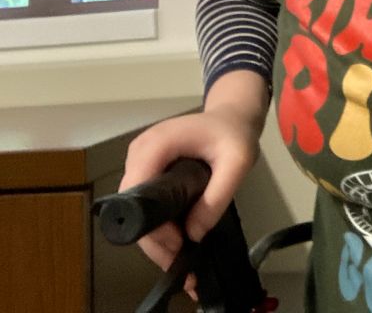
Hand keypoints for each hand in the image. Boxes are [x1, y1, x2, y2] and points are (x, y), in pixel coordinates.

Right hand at [119, 104, 260, 295]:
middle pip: (131, 204)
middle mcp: (141, 150)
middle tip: (179, 258)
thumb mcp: (238, 162)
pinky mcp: (146, 167)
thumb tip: (194, 235)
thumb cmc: (234, 134)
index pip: (137, 191)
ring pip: (134, 206)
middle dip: (152, 237)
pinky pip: (142, 200)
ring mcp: (141, 159)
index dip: (151, 224)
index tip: (177, 244)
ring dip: (153, 234)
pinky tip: (175, 237)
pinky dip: (155, 222)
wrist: (232, 117)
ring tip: (179, 253)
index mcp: (158, 143)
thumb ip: (218, 197)